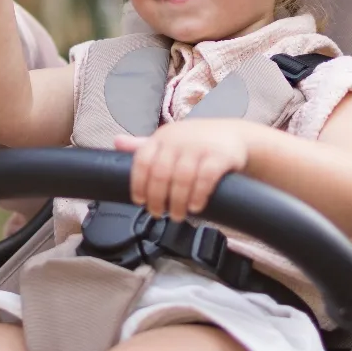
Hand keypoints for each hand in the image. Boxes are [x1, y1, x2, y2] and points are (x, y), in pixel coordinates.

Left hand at [115, 119, 249, 220]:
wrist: (234, 135)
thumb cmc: (197, 141)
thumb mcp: (169, 140)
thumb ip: (144, 145)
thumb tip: (116, 142)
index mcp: (162, 137)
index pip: (142, 160)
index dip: (138, 184)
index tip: (139, 201)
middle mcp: (178, 139)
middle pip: (160, 173)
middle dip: (157, 198)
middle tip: (157, 213)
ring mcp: (199, 147)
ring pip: (182, 178)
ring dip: (177, 202)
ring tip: (177, 215)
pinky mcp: (219, 156)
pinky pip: (206, 178)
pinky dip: (198, 195)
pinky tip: (195, 206)